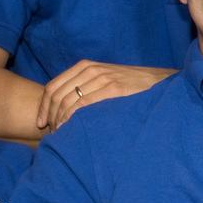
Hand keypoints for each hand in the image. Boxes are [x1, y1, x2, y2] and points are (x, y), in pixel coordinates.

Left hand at [37, 60, 175, 130]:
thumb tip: (63, 106)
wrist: (159, 82)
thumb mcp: (105, 79)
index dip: (43, 106)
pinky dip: (73, 118)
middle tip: (51, 133)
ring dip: (60, 120)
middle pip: (57, 95)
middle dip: (49, 116)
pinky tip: (72, 129)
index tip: (42, 124)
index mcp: (86, 66)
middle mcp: (91, 70)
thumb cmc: (131, 86)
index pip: (53, 86)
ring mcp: (103, 78)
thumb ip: (86, 86)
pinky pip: (84, 104)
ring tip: (61, 135)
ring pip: (68, 101)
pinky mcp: (114, 89)